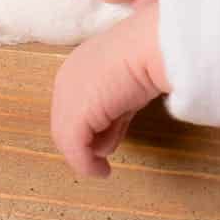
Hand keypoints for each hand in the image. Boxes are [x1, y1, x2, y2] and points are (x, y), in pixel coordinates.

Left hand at [50, 7, 168, 177]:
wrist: (152, 47)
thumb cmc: (149, 55)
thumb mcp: (130, 85)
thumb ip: (116, 110)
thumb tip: (109, 138)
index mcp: (80, 65)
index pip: (78, 102)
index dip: (93, 124)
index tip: (111, 137)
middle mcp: (67, 80)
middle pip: (68, 120)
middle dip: (86, 140)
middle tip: (105, 156)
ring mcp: (68, 99)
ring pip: (68, 136)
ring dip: (84, 155)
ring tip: (101, 167)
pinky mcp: (75, 119)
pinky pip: (76, 150)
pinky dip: (86, 165)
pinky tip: (102, 172)